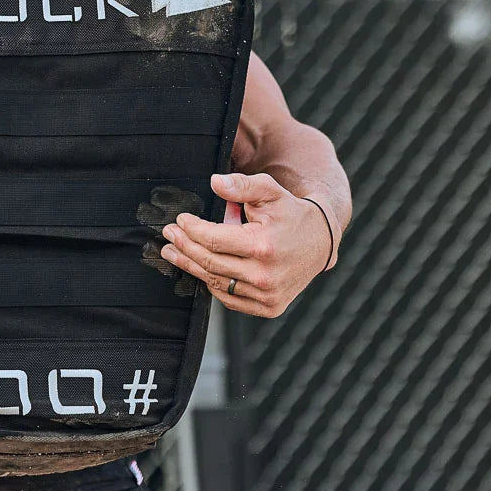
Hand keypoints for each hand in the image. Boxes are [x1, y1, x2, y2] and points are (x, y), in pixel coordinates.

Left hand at [160, 172, 329, 316]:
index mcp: (263, 246)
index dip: (191, 230)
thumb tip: (214, 182)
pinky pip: (229, 298)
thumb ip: (241, 186)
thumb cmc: (291, 213)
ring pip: (215, 282)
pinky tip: (199, 268)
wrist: (321, 242)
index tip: (180, 220)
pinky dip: (212, 283)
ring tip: (173, 252)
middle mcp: (265, 275)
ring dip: (190, 266)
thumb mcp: (270, 191)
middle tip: (168, 235)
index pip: (213, 239)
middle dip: (183, 247)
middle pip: (209, 262)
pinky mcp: (268, 307)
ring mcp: (267, 295)